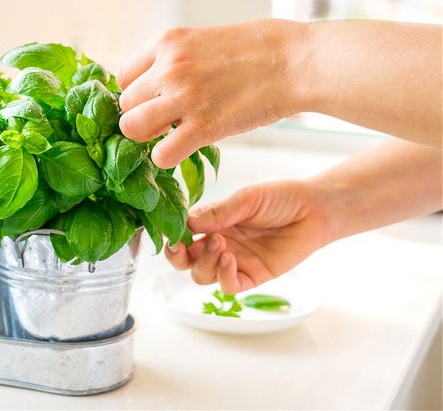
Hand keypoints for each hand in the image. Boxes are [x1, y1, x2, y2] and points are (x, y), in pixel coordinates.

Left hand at [117, 19, 303, 168]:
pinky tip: (183, 150)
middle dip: (142, 116)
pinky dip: (166, 158)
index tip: (153, 102)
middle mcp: (169, 68)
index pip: (123, 77)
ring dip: (148, 138)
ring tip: (170, 136)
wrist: (297, 62)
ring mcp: (183, 98)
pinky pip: (161, 154)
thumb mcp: (205, 39)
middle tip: (165, 122)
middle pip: (126, 105)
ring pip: (132, 129)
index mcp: (168, 43)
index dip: (137, 94)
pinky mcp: (203, 127)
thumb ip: (177, 60)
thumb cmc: (260, 49)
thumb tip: (158, 83)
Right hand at [165, 180, 333, 293]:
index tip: (171, 231)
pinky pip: (228, 286)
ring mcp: (234, 262)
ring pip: (202, 275)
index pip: (181, 234)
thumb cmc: (280, 198)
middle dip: (177, 256)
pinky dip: (223, 276)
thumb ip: (218, 212)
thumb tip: (187, 222)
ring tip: (220, 244)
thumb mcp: (246, 199)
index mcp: (212, 223)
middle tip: (181, 245)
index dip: (172, 235)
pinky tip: (229, 259)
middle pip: (184, 261)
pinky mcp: (253, 276)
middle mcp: (218, 244)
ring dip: (204, 262)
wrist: (315, 210)